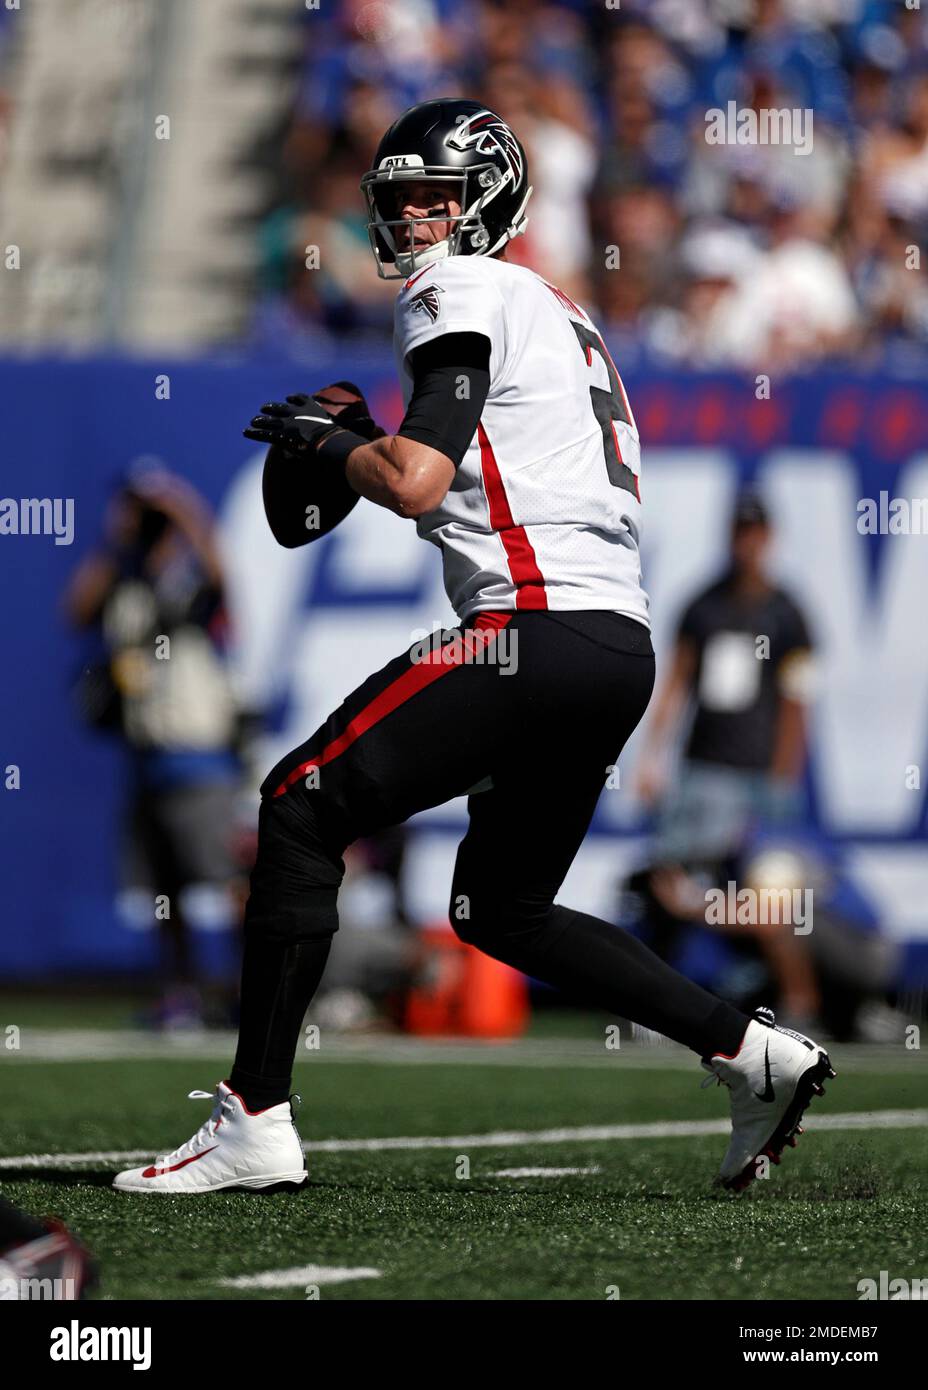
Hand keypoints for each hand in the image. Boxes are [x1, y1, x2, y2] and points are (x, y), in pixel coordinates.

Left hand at [243, 383, 384, 454]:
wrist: (329, 444)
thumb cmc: (342, 439)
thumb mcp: (353, 431)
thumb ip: (362, 427)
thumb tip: (377, 426)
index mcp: (313, 409)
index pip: (303, 401)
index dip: (296, 400)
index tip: (291, 398)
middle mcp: (299, 413)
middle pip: (283, 409)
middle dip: (273, 408)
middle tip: (264, 408)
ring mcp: (288, 423)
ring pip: (271, 420)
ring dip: (261, 420)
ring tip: (253, 421)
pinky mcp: (280, 435)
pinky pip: (265, 433)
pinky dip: (255, 432)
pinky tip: (245, 431)